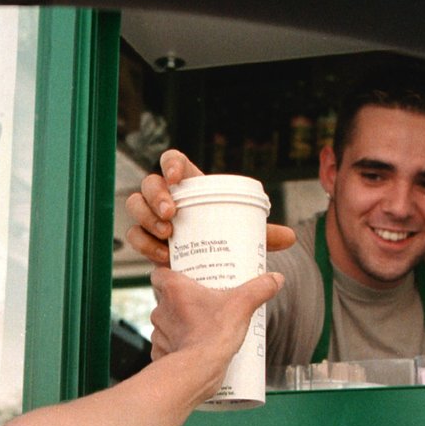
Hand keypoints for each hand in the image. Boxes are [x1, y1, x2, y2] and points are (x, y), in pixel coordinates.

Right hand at [124, 149, 296, 265]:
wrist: (208, 264)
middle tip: (171, 214)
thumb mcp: (242, 232)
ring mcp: (151, 216)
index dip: (170, 163)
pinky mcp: (144, 237)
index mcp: (188, 184)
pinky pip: (134, 234)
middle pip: (149, 183)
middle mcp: (165, 196)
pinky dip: (144, 243)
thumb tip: (290, 237)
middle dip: (155, 196)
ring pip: (135, 205)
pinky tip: (162, 255)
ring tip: (167, 235)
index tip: (176, 177)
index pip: (171, 161)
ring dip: (146, 218)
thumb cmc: (224, 236)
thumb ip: (262, 233)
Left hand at [148, 266, 284, 398]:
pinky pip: (167, 346)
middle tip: (202, 302)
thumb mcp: (242, 306)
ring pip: (166, 323)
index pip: (158, 273)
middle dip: (181, 301)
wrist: (198, 370)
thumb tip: (276, 279)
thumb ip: (259, 289)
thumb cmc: (213, 334)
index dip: (168, 273)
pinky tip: (192, 348)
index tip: (184, 277)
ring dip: (179, 324)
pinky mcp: (160, 353)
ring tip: (201, 326)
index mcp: (174, 289)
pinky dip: (177, 347)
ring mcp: (158, 333)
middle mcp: (161, 309)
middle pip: (166, 298)